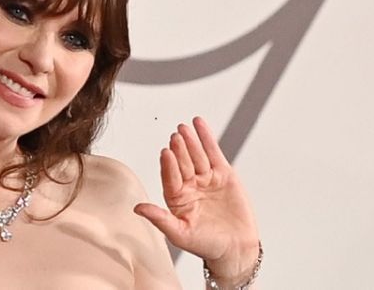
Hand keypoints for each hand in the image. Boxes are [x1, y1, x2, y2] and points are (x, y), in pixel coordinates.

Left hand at [133, 117, 260, 282]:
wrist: (235, 249)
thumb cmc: (206, 244)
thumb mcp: (180, 234)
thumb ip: (160, 219)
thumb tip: (137, 208)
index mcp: (175, 197)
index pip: (170, 177)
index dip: (168, 166)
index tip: (165, 153)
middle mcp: (188, 185)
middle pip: (183, 163)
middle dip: (180, 150)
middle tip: (176, 135)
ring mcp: (206, 178)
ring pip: (197, 156)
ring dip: (191, 141)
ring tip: (185, 127)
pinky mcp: (223, 175)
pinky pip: (214, 153)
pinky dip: (207, 139)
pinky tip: (200, 124)